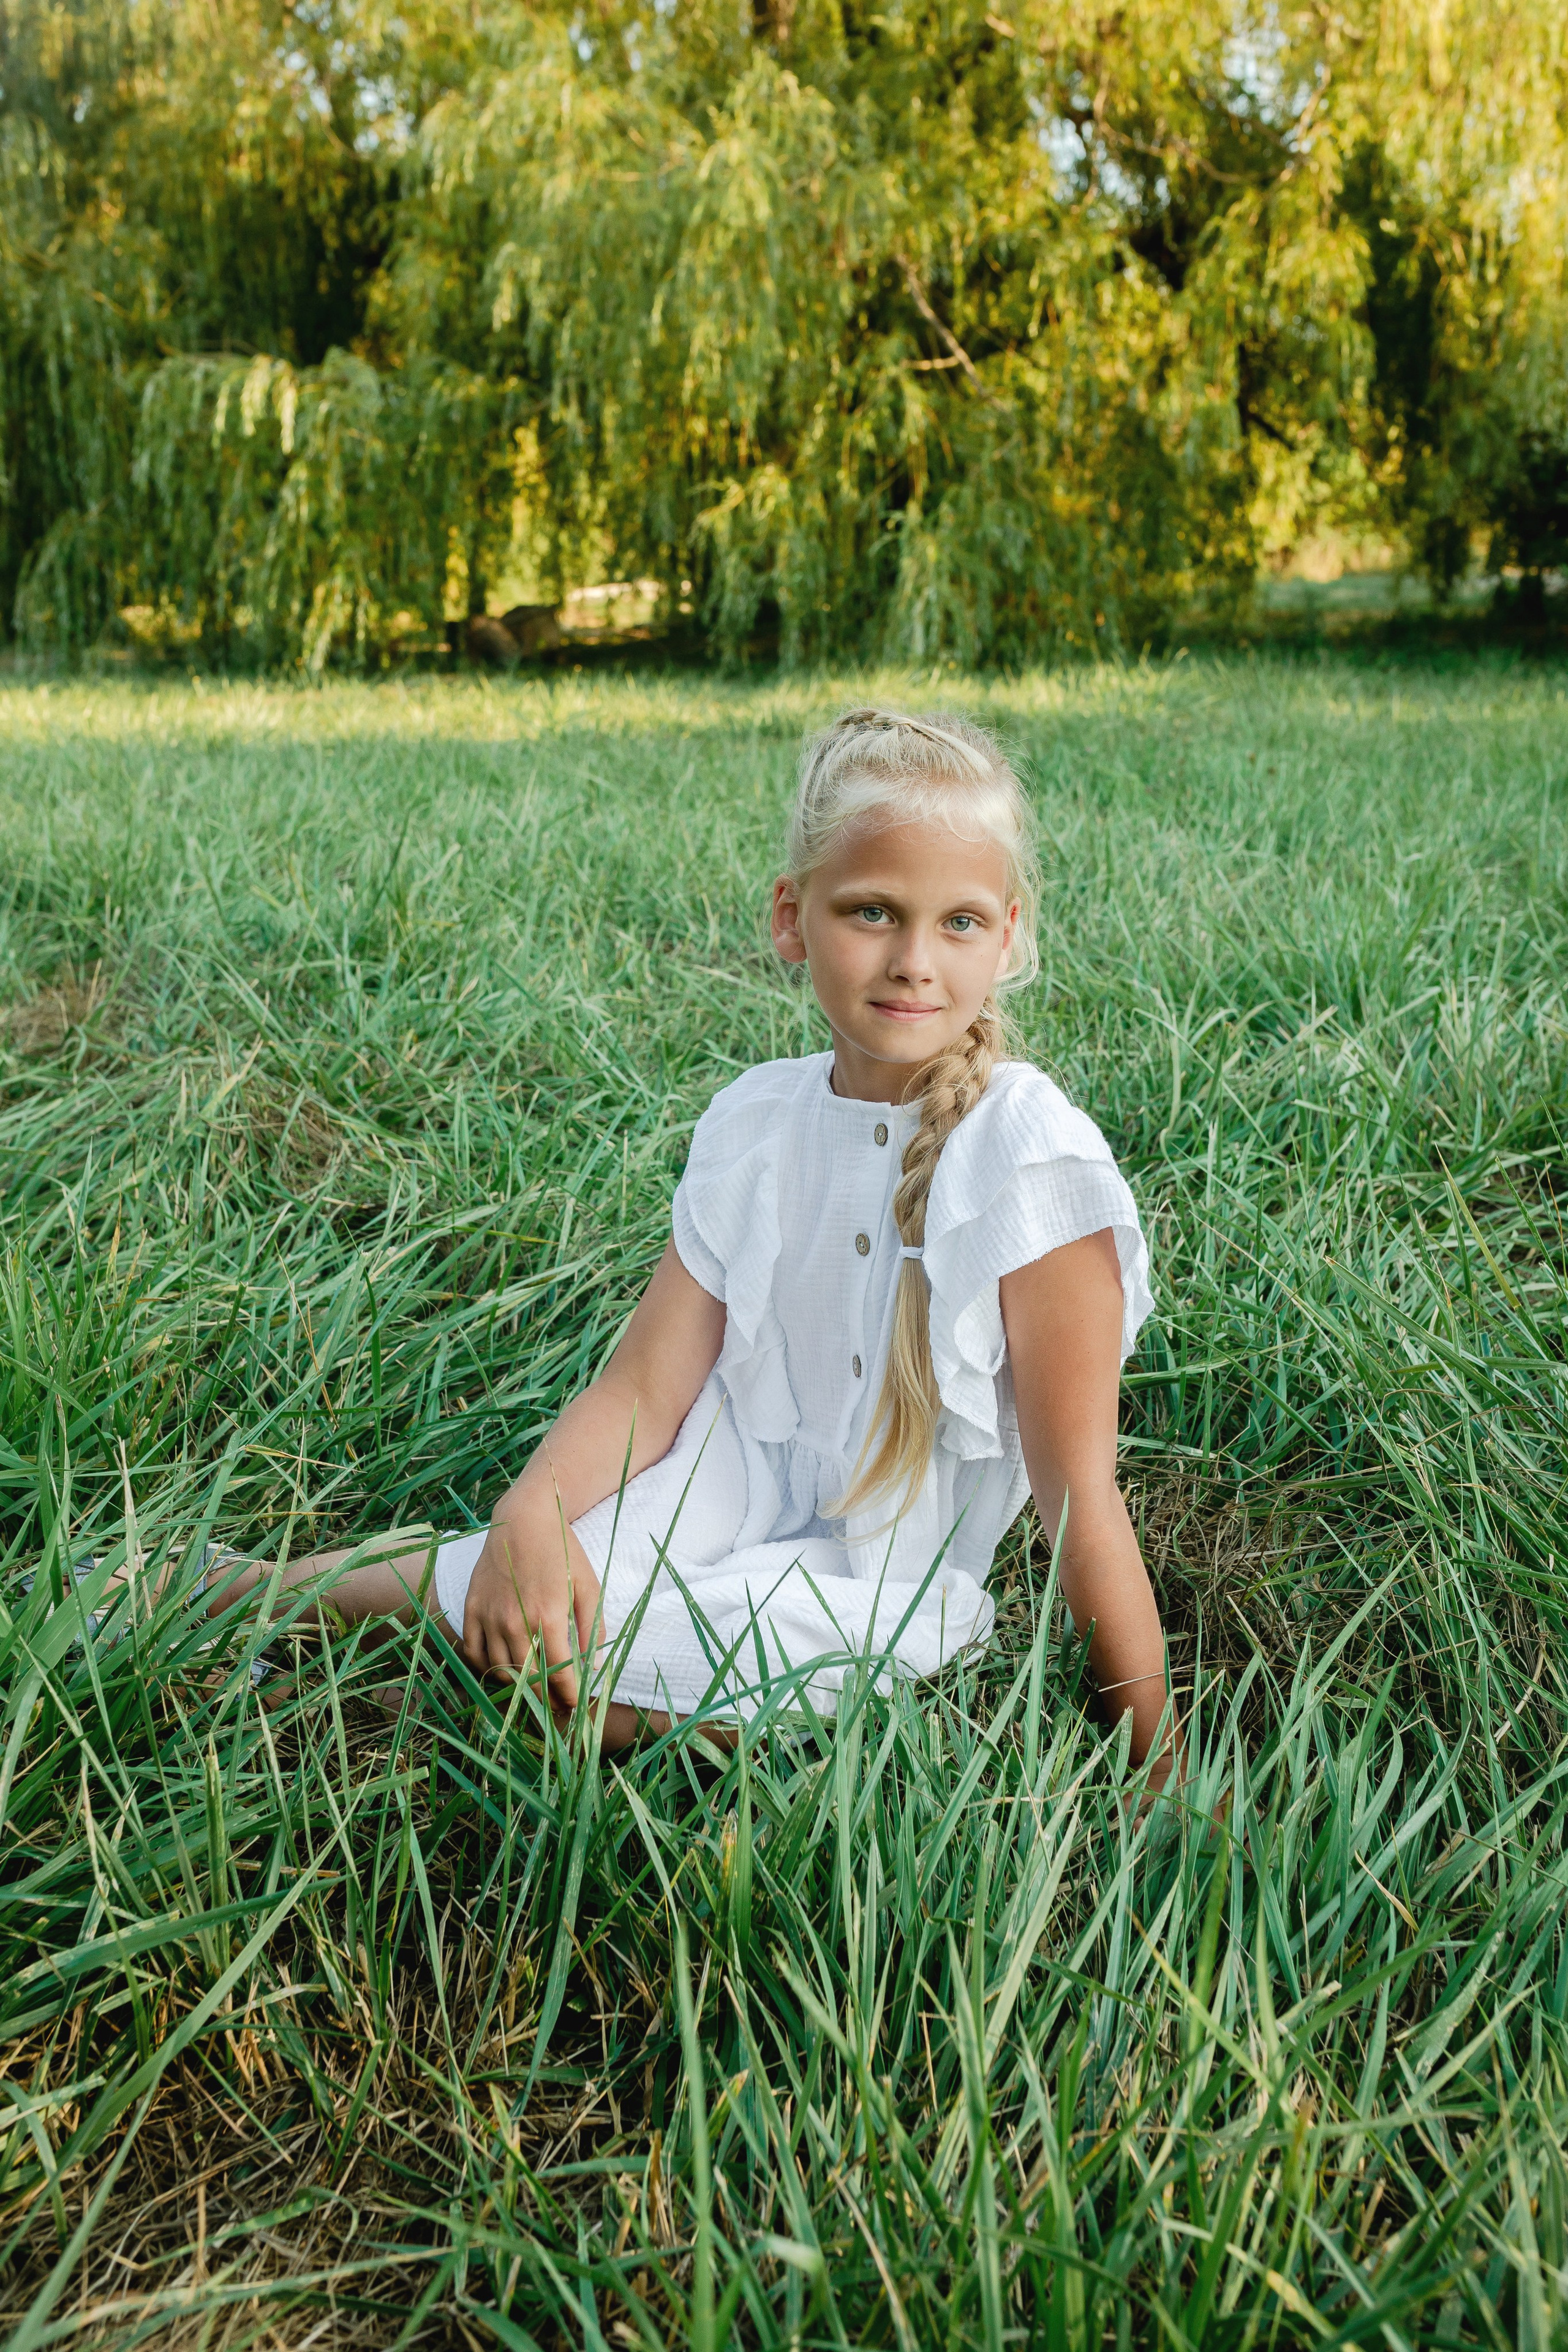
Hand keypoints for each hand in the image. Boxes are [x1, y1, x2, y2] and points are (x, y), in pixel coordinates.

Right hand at [459, 1507, 602, 1707]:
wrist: (523, 1518)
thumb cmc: (562, 1550)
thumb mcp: (588, 1585)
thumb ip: (592, 1627)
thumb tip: (593, 1666)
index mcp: (547, 1617)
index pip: (558, 1673)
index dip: (568, 1695)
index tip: (576, 1705)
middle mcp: (514, 1621)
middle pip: (526, 1680)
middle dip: (543, 1700)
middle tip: (555, 1707)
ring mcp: (489, 1616)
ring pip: (498, 1670)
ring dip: (515, 1688)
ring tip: (530, 1694)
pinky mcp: (472, 1608)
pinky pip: (472, 1651)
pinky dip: (484, 1667)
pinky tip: (500, 1670)